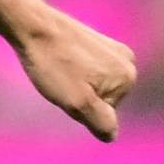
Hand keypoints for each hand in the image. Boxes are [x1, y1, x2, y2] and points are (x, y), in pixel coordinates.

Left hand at [15, 7, 137, 140]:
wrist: (35, 27)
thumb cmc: (55, 66)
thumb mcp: (77, 103)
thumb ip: (100, 122)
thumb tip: (111, 135)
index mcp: (128, 79)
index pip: (104, 116)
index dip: (80, 109)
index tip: (68, 91)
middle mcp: (128, 63)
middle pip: (101, 100)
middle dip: (80, 97)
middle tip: (62, 81)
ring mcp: (114, 50)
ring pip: (94, 86)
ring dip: (75, 85)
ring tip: (60, 71)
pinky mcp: (100, 42)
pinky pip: (88, 71)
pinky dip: (74, 72)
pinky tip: (61, 61)